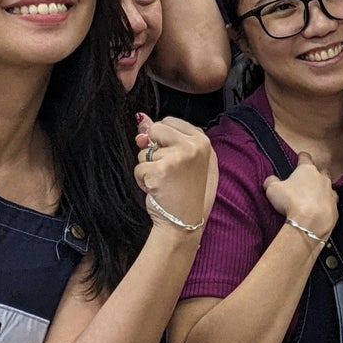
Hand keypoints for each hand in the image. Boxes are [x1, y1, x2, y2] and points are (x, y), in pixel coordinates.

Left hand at [135, 114, 217, 233]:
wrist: (186, 222)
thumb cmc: (187, 193)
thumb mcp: (186, 160)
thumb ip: (166, 137)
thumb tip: (141, 119)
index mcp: (203, 141)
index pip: (169, 121)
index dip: (164, 140)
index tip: (176, 160)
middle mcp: (194, 146)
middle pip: (156, 129)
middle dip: (154, 150)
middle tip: (169, 170)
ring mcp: (178, 157)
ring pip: (145, 150)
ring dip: (148, 167)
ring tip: (165, 182)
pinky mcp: (161, 171)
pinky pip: (139, 167)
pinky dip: (142, 180)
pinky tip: (158, 189)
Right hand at [263, 150, 339, 242]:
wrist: (309, 223)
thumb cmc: (291, 202)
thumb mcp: (273, 189)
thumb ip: (271, 181)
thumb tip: (271, 179)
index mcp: (307, 170)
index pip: (305, 158)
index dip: (302, 158)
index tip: (300, 158)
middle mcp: (322, 179)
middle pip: (321, 171)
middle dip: (316, 174)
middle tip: (307, 181)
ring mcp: (331, 194)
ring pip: (329, 188)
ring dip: (322, 191)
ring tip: (313, 198)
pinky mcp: (335, 209)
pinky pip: (331, 204)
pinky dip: (326, 206)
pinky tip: (319, 212)